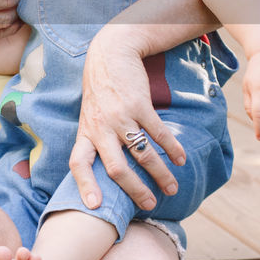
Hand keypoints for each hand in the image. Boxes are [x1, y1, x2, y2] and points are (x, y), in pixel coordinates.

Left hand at [70, 29, 185, 210]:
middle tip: (150, 205)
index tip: (95, 206)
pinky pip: (158, 133)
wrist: (110, 53)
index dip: (85, 185)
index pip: (79, 163)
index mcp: (86, 132)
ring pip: (141, 154)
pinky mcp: (139, 105)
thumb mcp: (89, 116)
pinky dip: (172, 149)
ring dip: (159, 174)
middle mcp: (101, 128)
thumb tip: (107, 172)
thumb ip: (95, 140)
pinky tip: (181, 160)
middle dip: (134, 190)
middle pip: (116, 168)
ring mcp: (120, 117)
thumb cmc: (100, 91)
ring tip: (172, 188)